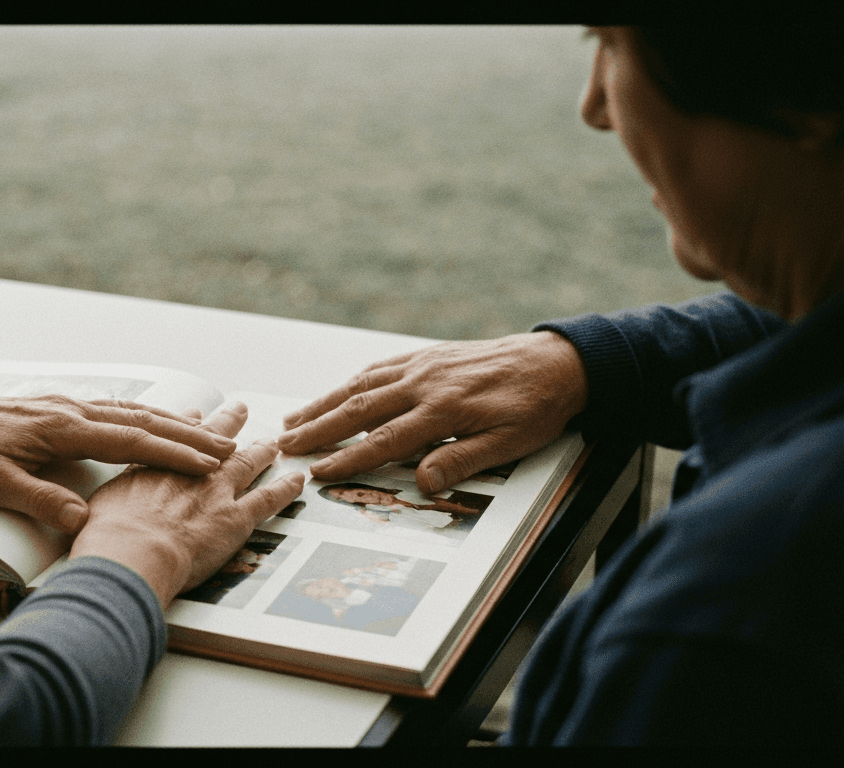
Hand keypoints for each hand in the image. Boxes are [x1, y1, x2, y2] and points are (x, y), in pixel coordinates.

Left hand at [0, 393, 238, 531]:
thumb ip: (39, 500)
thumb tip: (81, 520)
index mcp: (61, 426)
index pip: (130, 440)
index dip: (174, 452)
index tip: (211, 461)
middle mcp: (69, 409)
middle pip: (141, 420)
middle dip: (188, 435)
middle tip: (230, 446)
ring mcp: (64, 405)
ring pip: (130, 412)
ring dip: (170, 423)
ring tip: (207, 434)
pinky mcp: (55, 409)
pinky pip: (112, 411)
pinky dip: (143, 417)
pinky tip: (152, 423)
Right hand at [71, 402, 305, 607]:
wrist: (129, 557)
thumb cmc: (104, 539)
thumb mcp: (87, 511)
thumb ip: (91, 503)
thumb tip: (73, 510)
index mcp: (151, 469)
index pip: (171, 441)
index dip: (184, 427)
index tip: (195, 413)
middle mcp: (185, 473)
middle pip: (211, 440)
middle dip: (226, 423)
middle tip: (239, 407)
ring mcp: (213, 492)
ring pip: (245, 463)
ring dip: (260, 449)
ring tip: (273, 438)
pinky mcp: (235, 518)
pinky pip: (269, 498)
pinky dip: (286, 487)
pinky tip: (298, 478)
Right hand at [277, 331, 587, 493]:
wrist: (557, 362)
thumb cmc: (536, 407)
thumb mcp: (510, 443)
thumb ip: (463, 460)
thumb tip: (423, 482)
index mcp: (444, 410)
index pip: (386, 440)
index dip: (349, 458)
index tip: (318, 471)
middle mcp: (426, 383)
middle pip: (361, 409)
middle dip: (319, 428)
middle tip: (286, 444)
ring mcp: (423, 365)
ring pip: (362, 385)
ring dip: (325, 403)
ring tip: (294, 419)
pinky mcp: (427, 355)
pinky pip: (380, 368)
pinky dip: (351, 381)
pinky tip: (337, 392)